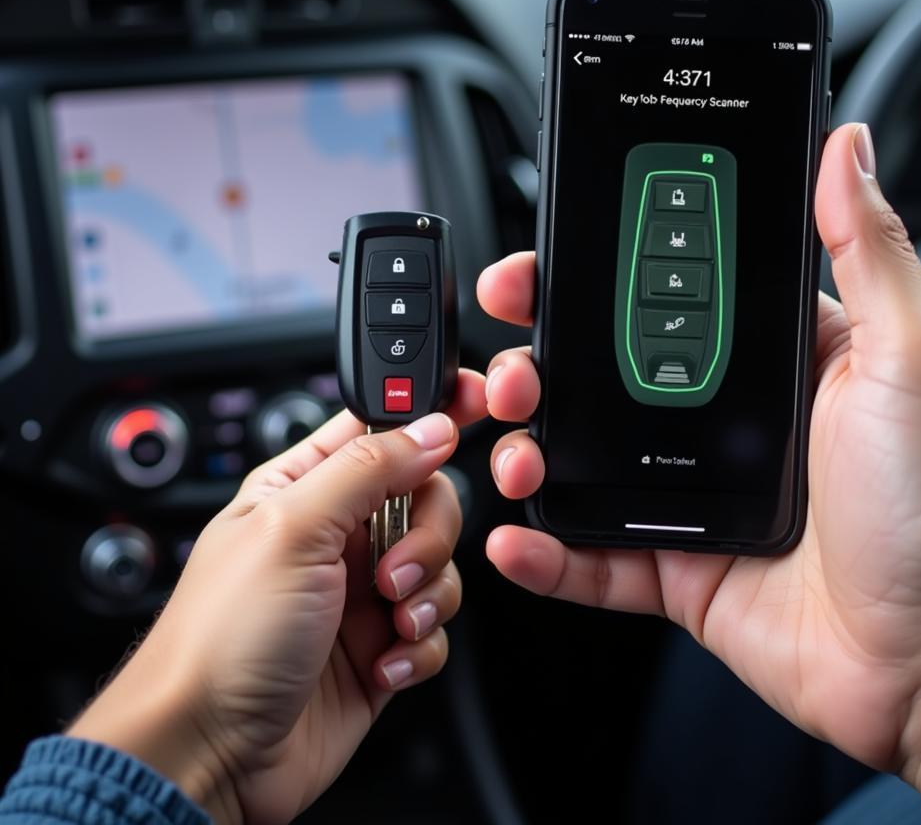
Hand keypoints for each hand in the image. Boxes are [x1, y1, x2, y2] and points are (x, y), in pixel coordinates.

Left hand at [67, 370, 485, 824]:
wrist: (208, 754)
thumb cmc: (219, 639)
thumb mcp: (292, 529)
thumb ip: (368, 469)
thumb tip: (431, 427)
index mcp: (305, 487)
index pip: (381, 429)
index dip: (428, 415)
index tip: (473, 407)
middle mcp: (337, 535)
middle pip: (428, 498)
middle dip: (428, 535)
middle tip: (391, 570)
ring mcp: (362, 593)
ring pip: (441, 565)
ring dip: (427, 596)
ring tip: (387, 622)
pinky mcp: (381, 646)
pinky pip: (437, 629)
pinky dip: (419, 648)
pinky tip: (380, 664)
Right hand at [477, 123, 920, 822]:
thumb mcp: (913, 356)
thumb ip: (867, 249)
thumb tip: (844, 148)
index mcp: (778, 363)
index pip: (669, 299)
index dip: (600, 277)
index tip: (545, 265)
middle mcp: (729, 425)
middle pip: (609, 375)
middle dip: (542, 359)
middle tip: (510, 354)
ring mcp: (697, 496)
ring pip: (587, 461)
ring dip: (532, 447)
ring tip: (514, 446)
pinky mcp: (679, 568)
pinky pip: (596, 556)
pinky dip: (550, 550)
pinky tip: (516, 536)